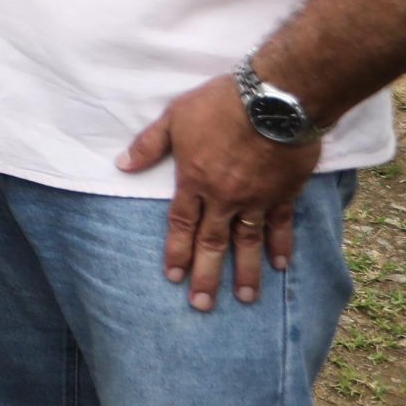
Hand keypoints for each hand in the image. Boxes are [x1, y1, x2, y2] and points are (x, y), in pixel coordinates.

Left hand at [118, 74, 319, 310]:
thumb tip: (122, 165)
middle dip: (206, 275)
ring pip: (247, 242)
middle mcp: (224, 197)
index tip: (173, 277)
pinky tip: (280, 267)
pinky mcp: (283, 194)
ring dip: (246, 272)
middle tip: (202, 305)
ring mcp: (255, 198)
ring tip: (246, 298)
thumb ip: (149, 145)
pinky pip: (280, 226)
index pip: (181, 224)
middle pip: (212, 242)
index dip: (176, 251)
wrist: (273, 100)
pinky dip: (281, 247)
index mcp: (194, 180)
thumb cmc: (218, 104)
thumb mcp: (174, 117)